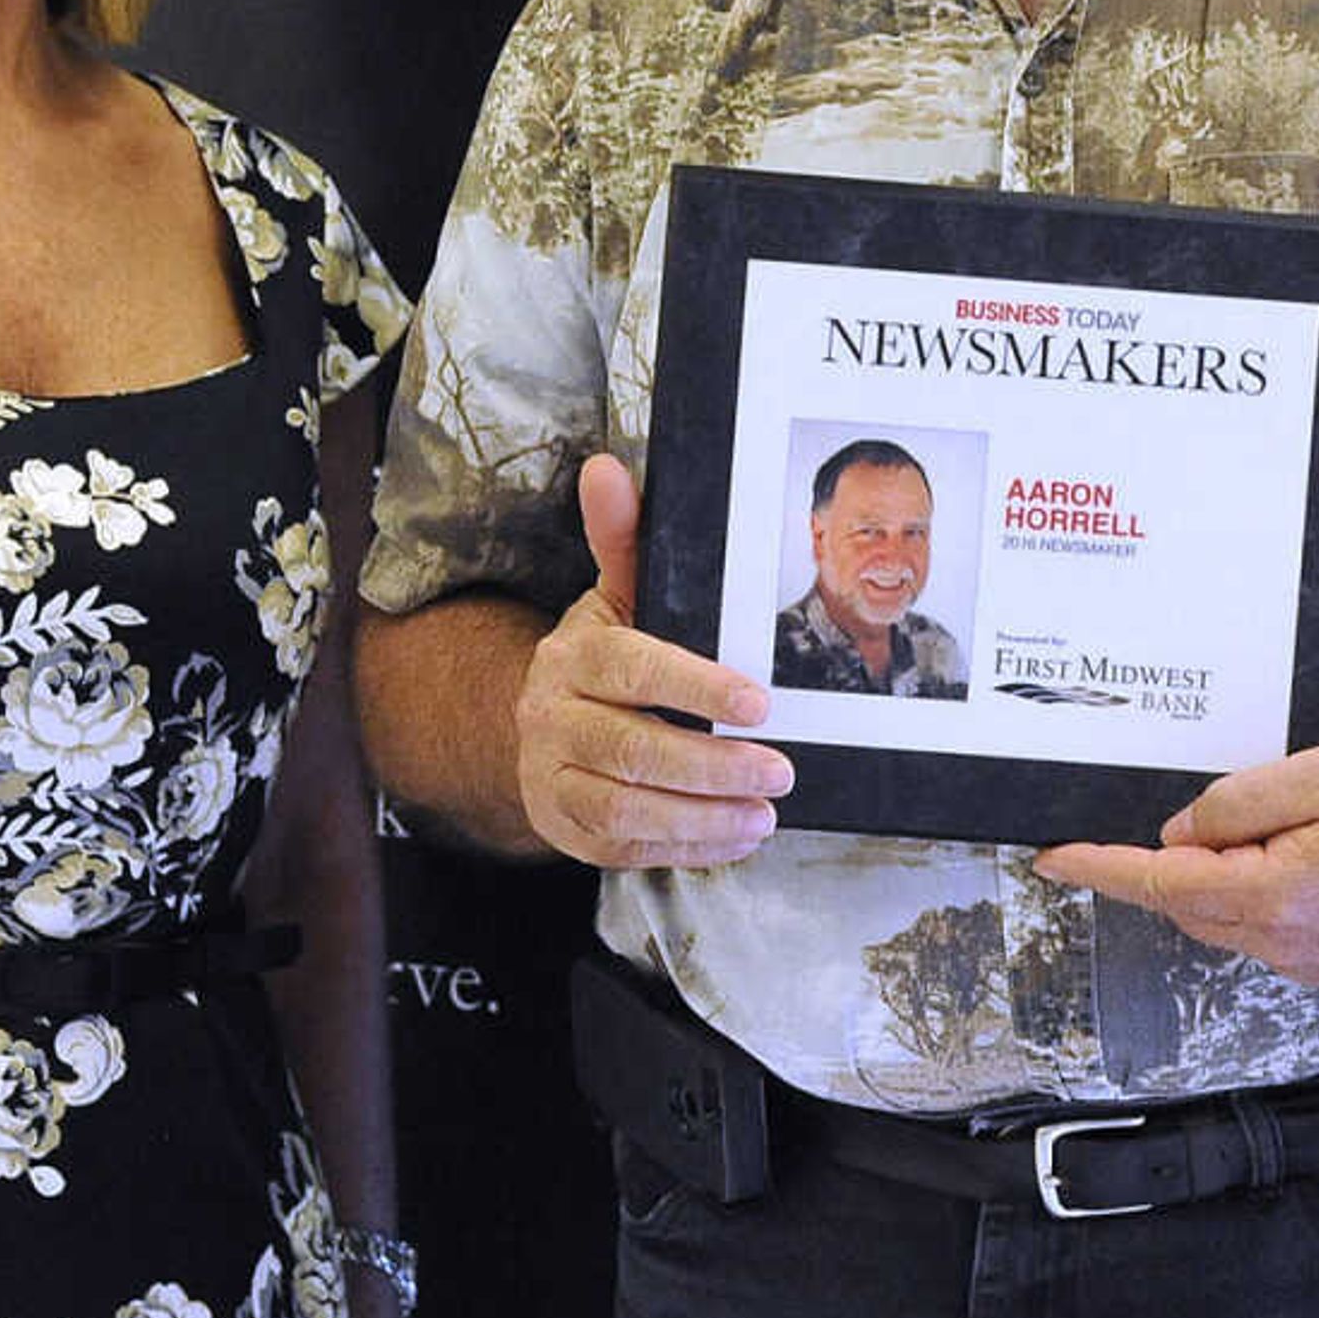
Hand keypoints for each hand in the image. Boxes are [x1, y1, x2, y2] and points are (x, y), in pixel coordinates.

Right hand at [512, 456, 791, 868]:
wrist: (537, 721)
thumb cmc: (602, 655)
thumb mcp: (615, 598)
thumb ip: (623, 539)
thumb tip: (607, 467)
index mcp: (575, 655)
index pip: (634, 669)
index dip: (697, 686)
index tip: (759, 703)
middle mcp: (552, 716)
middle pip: (632, 749)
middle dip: (713, 767)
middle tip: (781, 771)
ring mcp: (552, 776)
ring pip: (624, 808)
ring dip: (701, 818)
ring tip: (765, 814)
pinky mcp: (564, 826)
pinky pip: (622, 848)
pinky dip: (684, 850)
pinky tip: (737, 839)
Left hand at [1031, 739, 1318, 981]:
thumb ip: (1242, 803)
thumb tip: (1183, 833)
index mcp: (1281, 898)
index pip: (1164, 885)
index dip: (1101, 868)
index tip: (1053, 858)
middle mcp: (1287, 947)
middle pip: (1190, 903)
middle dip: (1185, 855)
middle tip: (1256, 803)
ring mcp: (1308, 963)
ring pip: (1223, 915)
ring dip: (1226, 870)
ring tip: (1303, 821)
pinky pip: (1258, 925)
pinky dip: (1254, 888)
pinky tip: (1307, 849)